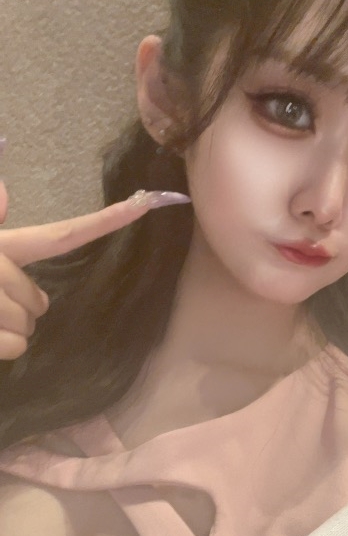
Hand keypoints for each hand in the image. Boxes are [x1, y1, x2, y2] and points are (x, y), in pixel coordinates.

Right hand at [0, 188, 190, 360]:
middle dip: (24, 309)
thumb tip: (4, 188)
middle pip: (42, 302)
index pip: (63, 236)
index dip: (106, 222)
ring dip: (9, 329)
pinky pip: (17, 346)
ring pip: (29, 327)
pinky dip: (2, 347)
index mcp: (4, 245)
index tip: (145, 204)